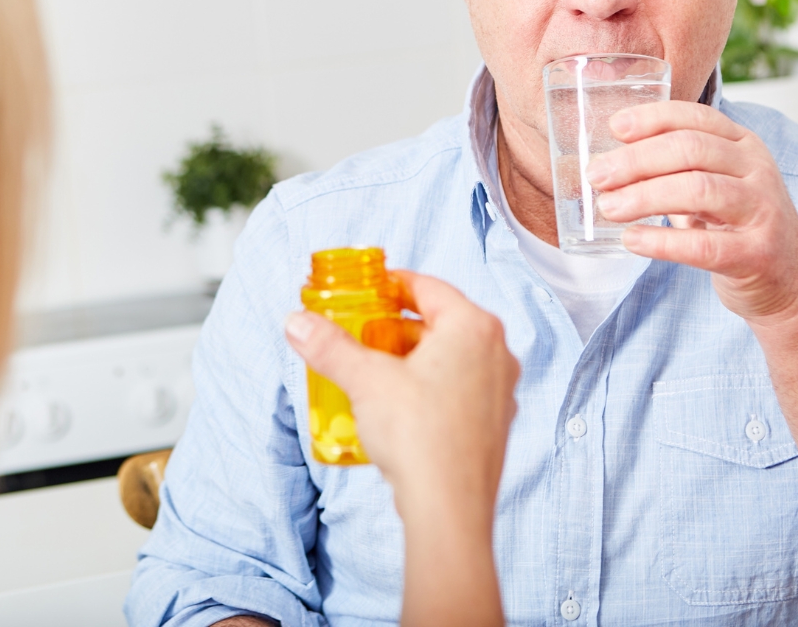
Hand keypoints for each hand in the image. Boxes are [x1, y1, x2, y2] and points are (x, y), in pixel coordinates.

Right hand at [285, 272, 518, 519]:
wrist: (448, 511)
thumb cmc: (419, 436)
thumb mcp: (365, 380)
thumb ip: (330, 346)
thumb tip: (297, 323)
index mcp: (473, 326)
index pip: (428, 287)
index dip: (392, 285)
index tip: (366, 289)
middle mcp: (497, 352)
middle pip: (440, 322)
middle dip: (398, 325)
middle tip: (362, 330)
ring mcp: (501, 390)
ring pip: (451, 357)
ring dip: (413, 357)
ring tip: (375, 368)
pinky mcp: (495, 423)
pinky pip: (459, 388)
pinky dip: (430, 385)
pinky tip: (400, 404)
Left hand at [586, 100, 797, 324]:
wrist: (792, 281)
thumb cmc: (737, 224)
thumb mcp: (714, 182)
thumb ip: (674, 166)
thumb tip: (607, 160)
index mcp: (742, 145)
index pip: (695, 116)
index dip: (653, 118)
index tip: (615, 127)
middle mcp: (756, 170)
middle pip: (691, 149)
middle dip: (637, 160)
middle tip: (597, 175)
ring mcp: (762, 211)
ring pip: (698, 190)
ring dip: (644, 196)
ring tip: (608, 207)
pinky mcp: (757, 254)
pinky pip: (704, 246)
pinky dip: (661, 241)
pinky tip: (631, 240)